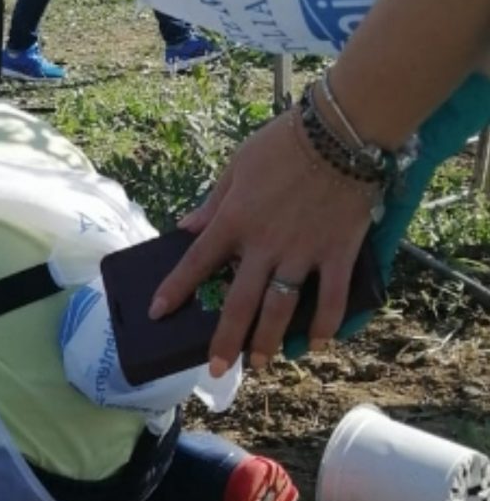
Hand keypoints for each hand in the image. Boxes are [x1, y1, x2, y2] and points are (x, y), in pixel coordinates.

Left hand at [154, 108, 375, 373]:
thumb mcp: (236, 167)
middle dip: (225, 340)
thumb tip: (185, 229)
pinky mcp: (338, 252)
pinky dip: (323, 323)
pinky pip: (330, 296)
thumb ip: (212, 203)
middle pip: (238, 302)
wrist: (343, 131)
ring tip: (259, 363)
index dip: (174, 290)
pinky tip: (314, 342)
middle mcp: (263, 244)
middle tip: (217, 369)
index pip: (195, 263)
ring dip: (268, 340)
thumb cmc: (285, 143)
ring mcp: (302, 252)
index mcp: (233, 221)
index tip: (158, 313)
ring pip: (280, 307)